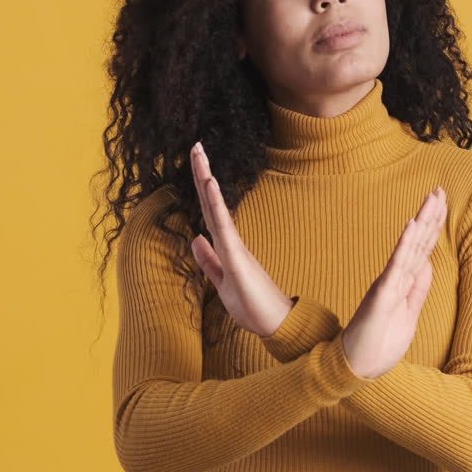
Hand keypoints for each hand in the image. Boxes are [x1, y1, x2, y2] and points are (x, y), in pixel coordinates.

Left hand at [189, 141, 294, 336]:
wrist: (275, 325)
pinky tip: (210, 184)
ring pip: (215, 208)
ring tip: (200, 154)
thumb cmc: (253, 306)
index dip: (202, 188)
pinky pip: (223, 227)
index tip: (198, 164)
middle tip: (196, 146)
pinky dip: (216, 204)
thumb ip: (208, 260)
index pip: (209, 211)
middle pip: (211, 203)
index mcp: (225, 247)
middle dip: (202, 173)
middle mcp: (230, 242)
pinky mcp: (237, 258)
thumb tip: (195, 237)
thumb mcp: (221, 282)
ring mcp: (234, 248)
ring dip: (207, 180)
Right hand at [341, 187, 447, 378]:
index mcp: (402, 284)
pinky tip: (411, 226)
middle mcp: (395, 279)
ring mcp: (388, 285)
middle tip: (440, 189)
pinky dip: (404, 245)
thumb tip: (428, 263)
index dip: (432, 225)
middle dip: (430, 215)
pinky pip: (395, 266)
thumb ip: (418, 288)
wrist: (360, 370)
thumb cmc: (380, 345)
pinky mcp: (381, 295)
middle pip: (417, 242)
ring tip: (431, 199)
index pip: (421, 249)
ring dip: (421, 222)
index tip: (441, 202)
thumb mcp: (409, 314)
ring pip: (409, 247)